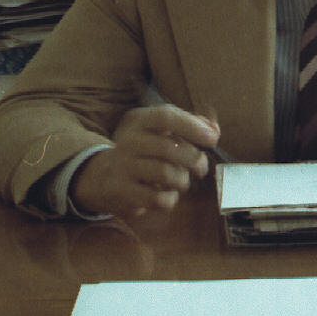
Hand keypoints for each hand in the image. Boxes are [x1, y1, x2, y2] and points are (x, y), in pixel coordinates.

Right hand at [70, 105, 220, 217]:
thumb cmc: (145, 151)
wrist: (103, 176)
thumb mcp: (162, 132)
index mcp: (139, 121)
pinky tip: (165, 194)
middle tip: (201, 168)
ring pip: (166, 175)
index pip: (166, 117)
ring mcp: (122, 167)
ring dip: (182, 181)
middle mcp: (127, 141)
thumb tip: (214, 129)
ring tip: (180, 181)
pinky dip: (170, 199)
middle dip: (195, 160)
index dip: (192, 126)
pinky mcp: (121, 192)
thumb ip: (191, 126)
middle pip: (169, 149)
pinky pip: (158, 198)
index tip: (213, 139)